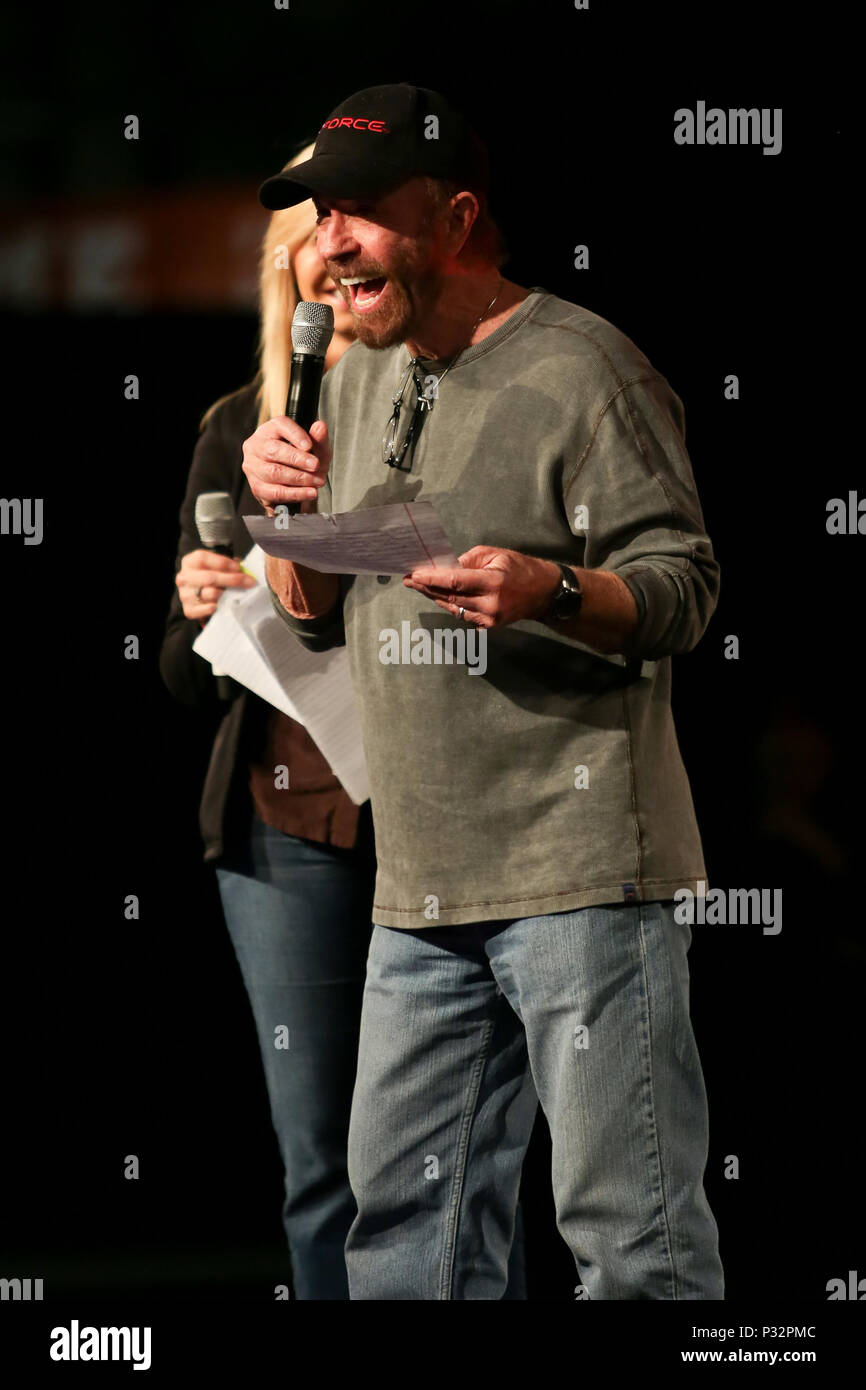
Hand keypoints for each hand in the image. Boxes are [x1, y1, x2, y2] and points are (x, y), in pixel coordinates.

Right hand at [177, 549, 255, 621]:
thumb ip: (228, 566)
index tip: (238, 567)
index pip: (203, 558)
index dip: (223, 562)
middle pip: (209, 578)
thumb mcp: (216, 566)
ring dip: (226, 594)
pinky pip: (206, 609)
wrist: (199, 593)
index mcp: (189, 562)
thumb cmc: (210, 576)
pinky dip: (217, 607)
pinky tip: (222, 604)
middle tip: (249, 582)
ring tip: (235, 594)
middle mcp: (184, 577)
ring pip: (210, 594)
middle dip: (232, 579)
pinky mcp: (189, 610)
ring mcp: (185, 594)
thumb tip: (244, 570)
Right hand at [242, 416, 330, 514]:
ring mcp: (253, 467)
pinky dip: (295, 493)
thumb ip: (319, 439)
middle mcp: (257, 445)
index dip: (295, 435)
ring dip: (298, 478)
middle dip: (297, 459)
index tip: (309, 446)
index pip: (280, 425)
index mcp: (270, 430)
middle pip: (273, 450)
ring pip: (273, 472)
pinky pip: (274, 492)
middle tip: (315, 465)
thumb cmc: (303, 462)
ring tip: (316, 481)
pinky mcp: (256, 487)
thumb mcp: (317, 450)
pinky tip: (308, 492)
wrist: (295, 486)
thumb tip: (320, 427)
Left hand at [403, 546, 560, 628]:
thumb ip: (468, 561)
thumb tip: (445, 566)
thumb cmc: (520, 568)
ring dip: (434, 597)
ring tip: (418, 586)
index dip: (431, 579)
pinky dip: (449, 604)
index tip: (414, 574)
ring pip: (453, 608)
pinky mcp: (488, 627)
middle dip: (426, 588)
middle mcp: (489, 605)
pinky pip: (462, 615)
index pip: (454, 582)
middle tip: (409, 579)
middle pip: (449, 597)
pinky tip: (439, 596)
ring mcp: (489, 619)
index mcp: (492, 583)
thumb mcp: (496, 555)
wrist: (544, 594)